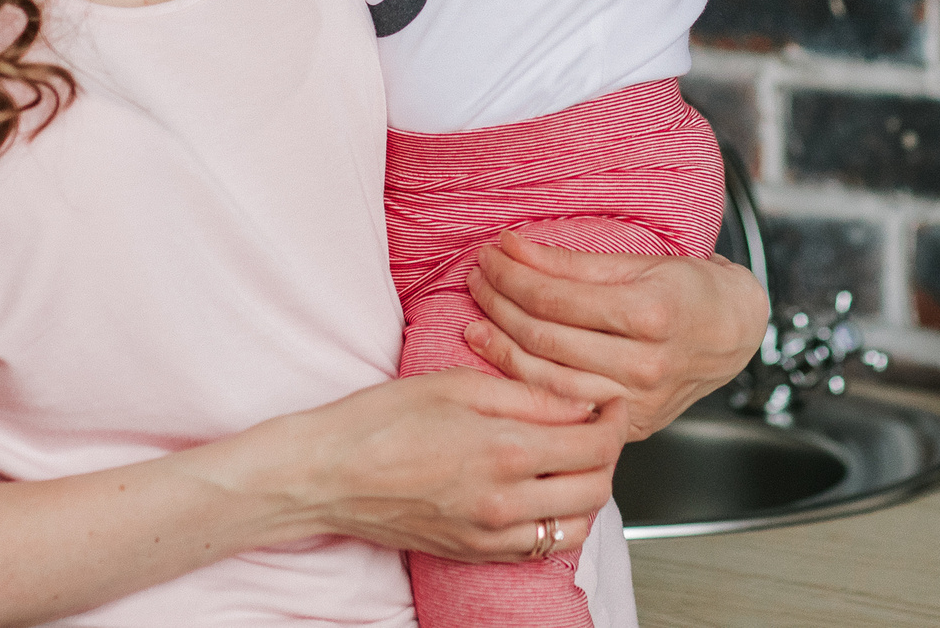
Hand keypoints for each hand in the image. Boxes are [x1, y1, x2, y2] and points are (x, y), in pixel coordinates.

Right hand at [279, 368, 620, 563]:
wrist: (325, 474)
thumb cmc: (379, 421)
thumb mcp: (456, 385)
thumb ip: (528, 395)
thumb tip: (581, 400)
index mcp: (505, 450)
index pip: (595, 442)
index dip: (613, 417)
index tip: (609, 399)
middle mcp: (506, 501)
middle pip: (597, 487)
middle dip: (607, 453)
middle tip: (595, 425)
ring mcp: (491, 535)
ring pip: (576, 525)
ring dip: (586, 492)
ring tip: (569, 460)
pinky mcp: (474, 553)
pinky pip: (540, 548)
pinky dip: (555, 522)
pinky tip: (539, 493)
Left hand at [462, 232, 769, 440]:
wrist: (735, 334)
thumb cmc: (691, 290)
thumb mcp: (641, 263)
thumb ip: (574, 262)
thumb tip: (514, 248)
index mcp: (649, 314)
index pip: (556, 297)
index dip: (513, 274)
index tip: (492, 253)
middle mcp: (643, 364)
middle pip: (545, 337)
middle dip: (500, 303)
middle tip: (479, 277)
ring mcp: (636, 402)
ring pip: (547, 380)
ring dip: (501, 346)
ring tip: (477, 318)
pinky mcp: (630, 425)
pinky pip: (565, 407)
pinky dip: (527, 385)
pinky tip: (503, 361)